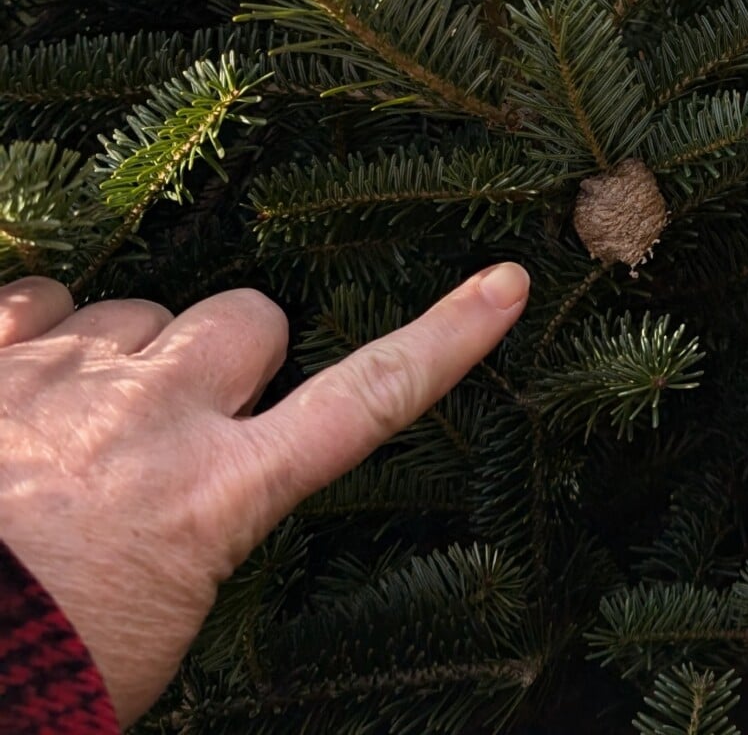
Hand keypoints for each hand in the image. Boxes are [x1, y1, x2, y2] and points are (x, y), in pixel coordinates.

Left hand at [0, 264, 528, 726]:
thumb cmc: (50, 654)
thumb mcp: (172, 595)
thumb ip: (208, 505)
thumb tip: (202, 462)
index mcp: (218, 491)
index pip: (366, 399)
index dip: (445, 339)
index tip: (503, 289)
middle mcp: (156, 413)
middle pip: (248, 317)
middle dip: (231, 350)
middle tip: (185, 409)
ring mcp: (65, 376)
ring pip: (138, 308)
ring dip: (127, 355)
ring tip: (76, 424)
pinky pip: (41, 294)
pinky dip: (41, 331)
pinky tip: (20, 385)